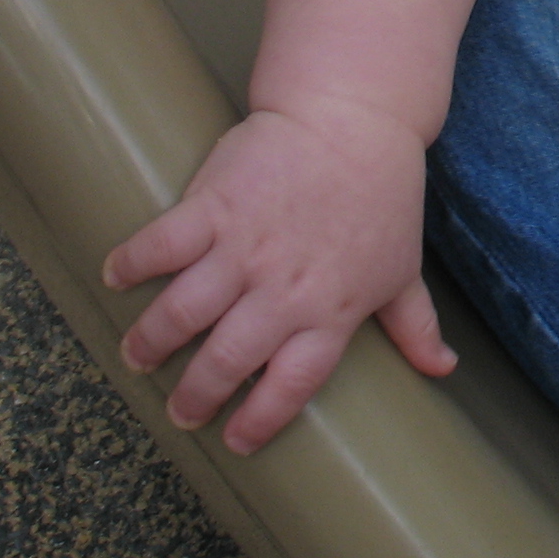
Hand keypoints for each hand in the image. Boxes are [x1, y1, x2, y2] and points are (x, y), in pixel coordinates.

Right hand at [100, 100, 457, 454]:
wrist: (354, 117)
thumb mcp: (402, 268)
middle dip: (194, 395)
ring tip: (137, 355)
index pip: (290, 385)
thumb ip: (414, 325)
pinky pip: (162, 244)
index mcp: (330, 310)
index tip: (234, 440)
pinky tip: (116, 276)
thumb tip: (442, 370)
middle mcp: (283, 288)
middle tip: (178, 411)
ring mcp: (245, 247)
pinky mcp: (214, 205)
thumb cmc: (382, 196)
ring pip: (183, 311)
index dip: (259, 420)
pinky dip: (132, 262)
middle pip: (227, 359)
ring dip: (152, 339)